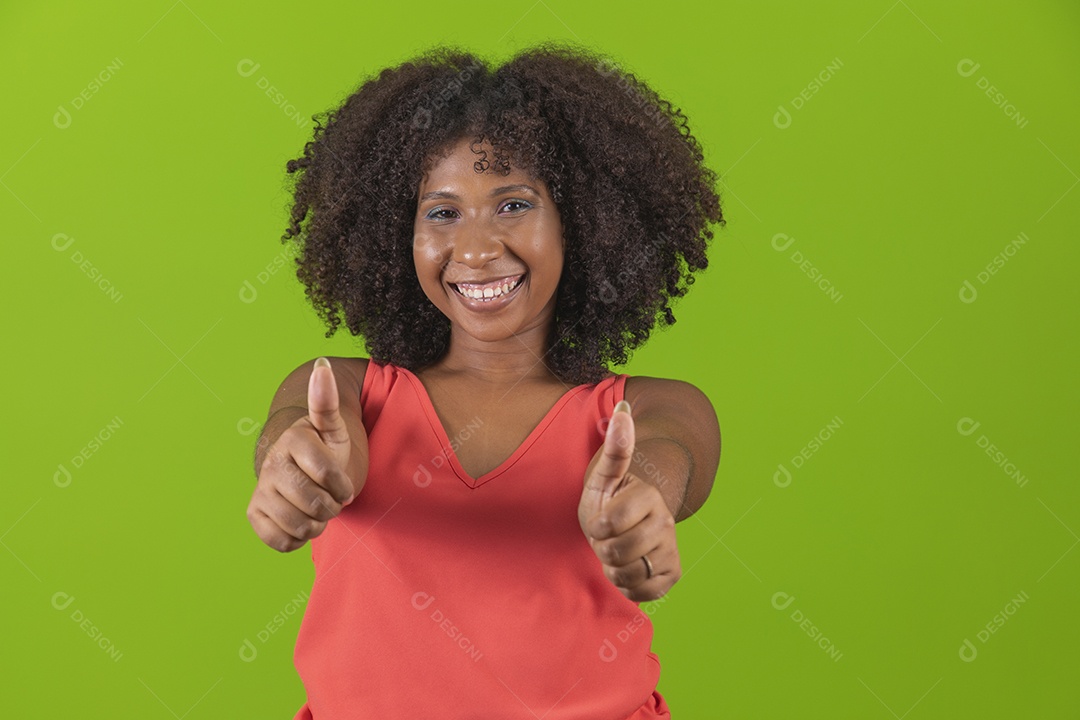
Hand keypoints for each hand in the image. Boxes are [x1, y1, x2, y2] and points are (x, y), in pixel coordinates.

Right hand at [247, 357, 364, 551]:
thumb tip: (323, 364)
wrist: (301, 470)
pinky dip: (298, 537)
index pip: (328, 475)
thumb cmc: (325, 449)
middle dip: (331, 506)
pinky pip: (282, 541)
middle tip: (330, 498)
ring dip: (317, 523)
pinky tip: (300, 519)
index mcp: (293, 440)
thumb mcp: (334, 429)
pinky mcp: (254, 514)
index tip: (343, 484)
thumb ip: (328, 402)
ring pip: (300, 526)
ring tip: (316, 507)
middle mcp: (271, 463)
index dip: (343, 486)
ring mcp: (260, 490)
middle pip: (314, 503)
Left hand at [578, 400, 681, 601]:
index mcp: (648, 495)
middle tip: (608, 537)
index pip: (609, 523)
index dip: (597, 525)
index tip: (602, 517)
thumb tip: (622, 409)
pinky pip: (641, 592)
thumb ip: (615, 447)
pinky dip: (628, 585)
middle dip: (602, 547)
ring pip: (628, 573)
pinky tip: (629, 568)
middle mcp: (666, 522)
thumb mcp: (603, 476)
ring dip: (613, 567)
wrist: (626, 527)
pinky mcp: (671, 573)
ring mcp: (670, 548)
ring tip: (617, 551)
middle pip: (617, 551)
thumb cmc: (608, 499)